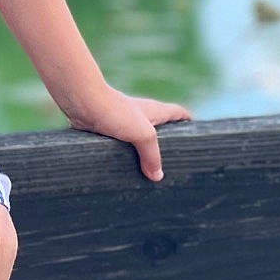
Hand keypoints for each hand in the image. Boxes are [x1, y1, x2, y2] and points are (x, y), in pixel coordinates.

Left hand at [60, 82, 191, 182]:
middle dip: (166, 143)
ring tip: (147, 172)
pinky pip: (121, 143)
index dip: (188, 122)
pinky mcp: (108, 128)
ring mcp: (124, 121)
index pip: (179, 113)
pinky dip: (124, 154)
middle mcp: (142, 115)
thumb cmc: (116, 112)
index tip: (195, 135)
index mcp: (156, 111)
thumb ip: (152, 156)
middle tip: (172, 164)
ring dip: (142, 152)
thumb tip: (157, 176)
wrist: (84, 103)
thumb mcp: (143, 135)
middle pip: (160, 128)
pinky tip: (123, 168)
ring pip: (138, 138)